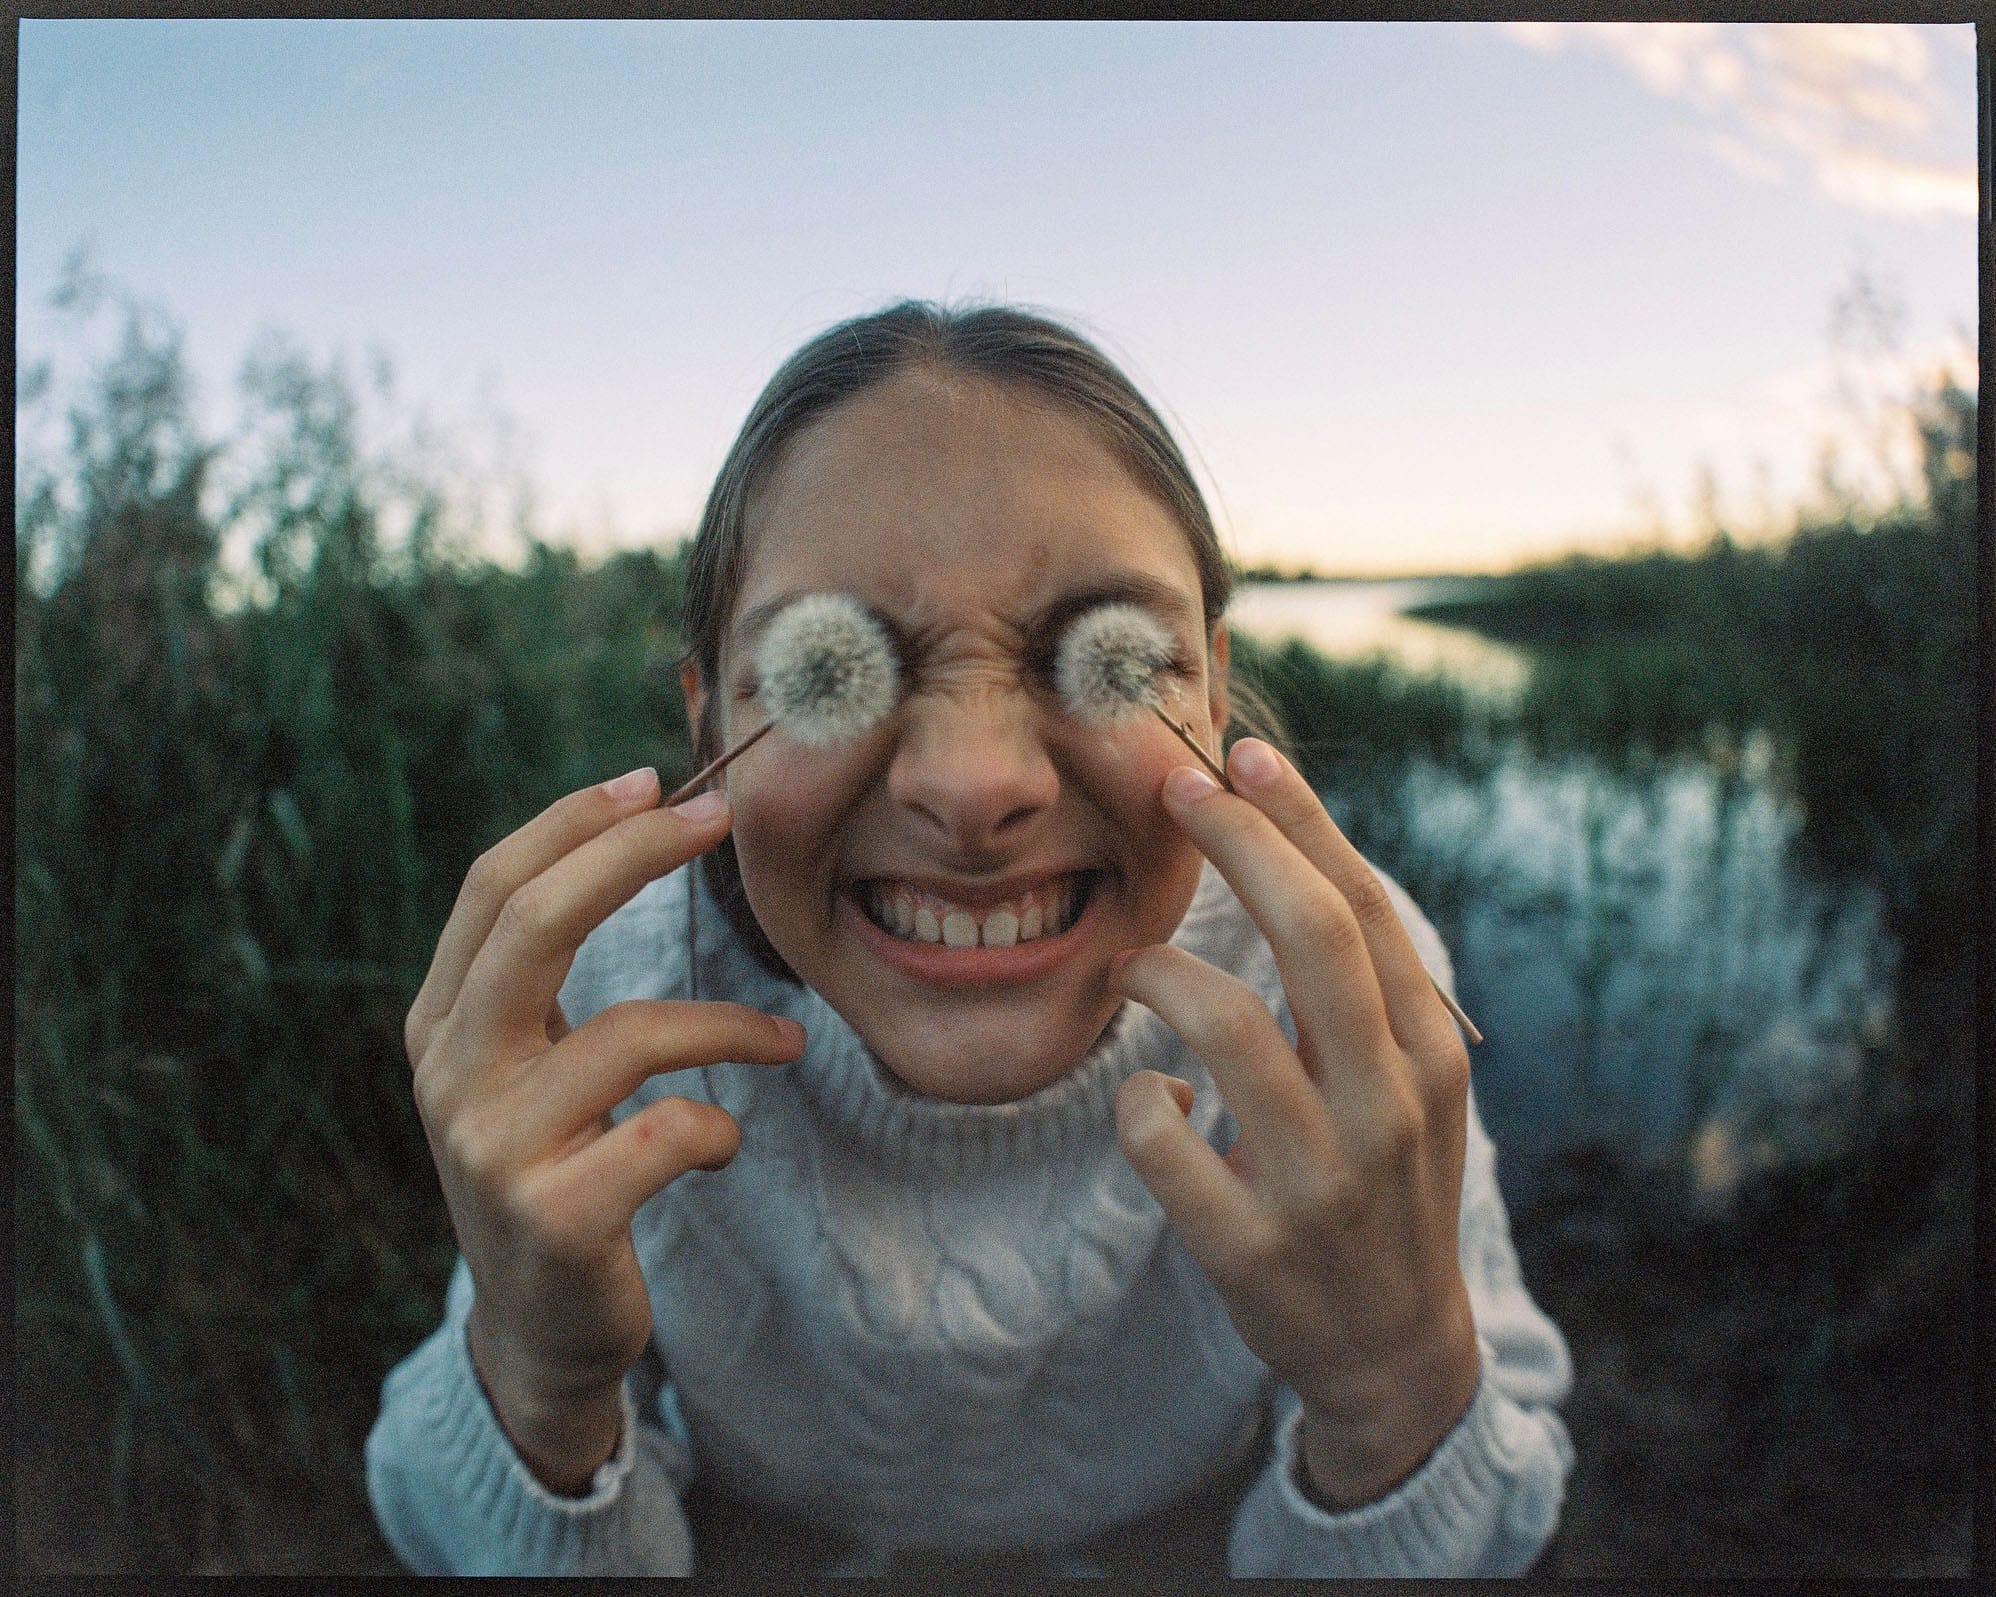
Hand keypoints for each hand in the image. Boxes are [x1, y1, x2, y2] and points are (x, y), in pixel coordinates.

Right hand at [402, 769, 805, 1493]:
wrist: (541, 1329)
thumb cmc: (557, 1165)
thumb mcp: (528, 1065)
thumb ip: (546, 974)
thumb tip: (631, 829)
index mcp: (441, 1021)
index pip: (495, 886)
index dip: (574, 822)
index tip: (656, 780)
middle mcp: (450, 1074)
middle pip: (536, 922)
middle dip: (633, 854)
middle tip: (722, 820)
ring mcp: (494, 1148)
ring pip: (631, 1032)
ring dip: (730, 1025)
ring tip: (785, 1039)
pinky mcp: (556, 1216)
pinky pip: (671, 1131)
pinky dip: (720, 1127)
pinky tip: (722, 1145)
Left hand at [1110, 738, 1480, 1508]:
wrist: (1397, 1349)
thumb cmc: (1385, 1183)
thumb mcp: (1406, 1084)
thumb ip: (1359, 989)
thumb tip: (1285, 852)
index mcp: (1429, 1053)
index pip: (1364, 907)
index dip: (1302, 819)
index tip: (1246, 753)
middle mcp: (1388, 1104)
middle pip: (1312, 934)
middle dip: (1238, 841)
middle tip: (1174, 786)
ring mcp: (1322, 1178)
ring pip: (1224, 1021)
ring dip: (1159, 972)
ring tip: (1137, 972)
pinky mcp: (1249, 1243)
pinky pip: (1160, 1134)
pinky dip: (1140, 1100)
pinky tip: (1157, 1102)